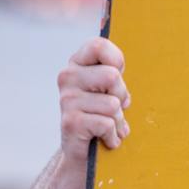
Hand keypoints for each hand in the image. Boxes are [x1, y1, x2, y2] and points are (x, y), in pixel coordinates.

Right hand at [57, 36, 131, 158]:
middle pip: (112, 76)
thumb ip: (114, 69)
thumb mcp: (109, 89)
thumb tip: (110, 34)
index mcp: (77, 64)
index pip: (99, 46)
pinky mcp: (71, 122)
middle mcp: (68, 77)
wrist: (82, 154)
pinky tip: (106, 139)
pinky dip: (112, 135)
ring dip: (118, 120)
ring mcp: (67, 100)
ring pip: (113, 104)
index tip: (117, 77)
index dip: (117, 61)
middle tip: (114, 108)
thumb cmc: (101, 116)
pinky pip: (107, 124)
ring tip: (110, 127)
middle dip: (121, 96)